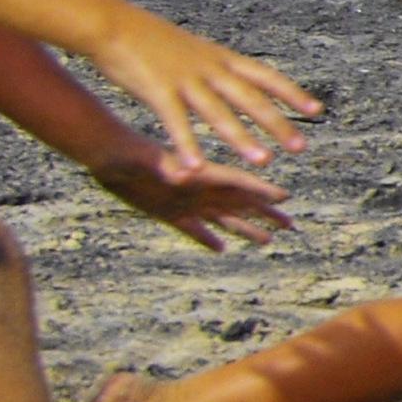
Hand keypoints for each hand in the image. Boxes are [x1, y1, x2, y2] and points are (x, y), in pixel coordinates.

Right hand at [87, 9, 320, 170]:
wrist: (111, 23)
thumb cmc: (149, 39)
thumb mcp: (191, 49)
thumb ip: (212, 66)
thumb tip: (233, 76)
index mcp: (218, 57)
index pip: (265, 75)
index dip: (291, 93)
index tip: (316, 110)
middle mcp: (208, 67)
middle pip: (250, 98)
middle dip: (277, 123)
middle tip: (301, 147)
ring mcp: (184, 79)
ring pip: (220, 112)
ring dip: (243, 139)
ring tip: (265, 161)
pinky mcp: (157, 91)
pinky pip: (177, 123)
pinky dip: (188, 146)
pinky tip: (198, 169)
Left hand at [88, 142, 292, 250]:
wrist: (110, 157)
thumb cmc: (130, 153)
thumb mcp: (151, 160)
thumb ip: (168, 167)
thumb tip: (181, 175)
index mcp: (201, 175)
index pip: (239, 183)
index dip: (261, 191)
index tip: (285, 197)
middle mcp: (200, 190)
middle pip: (240, 203)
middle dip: (265, 213)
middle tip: (290, 223)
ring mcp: (186, 204)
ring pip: (223, 219)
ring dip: (246, 228)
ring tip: (268, 240)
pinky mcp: (169, 215)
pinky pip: (195, 231)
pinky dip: (209, 239)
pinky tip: (222, 247)